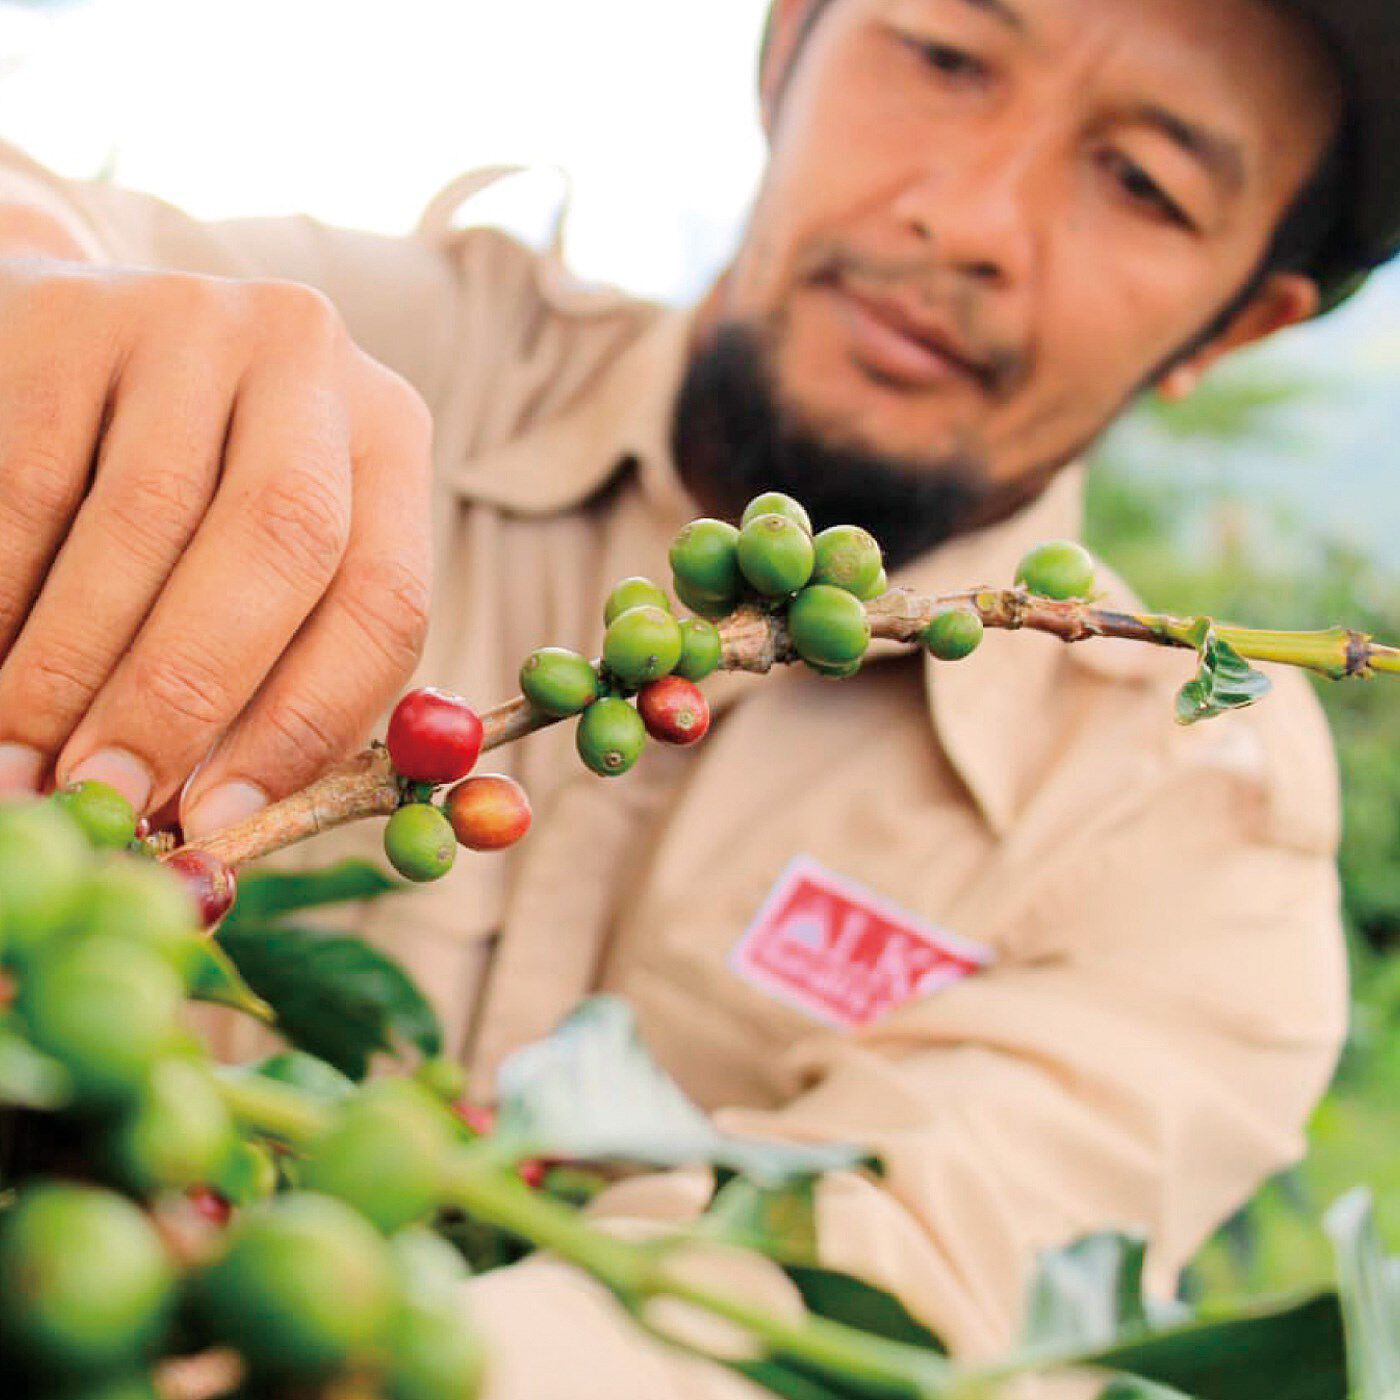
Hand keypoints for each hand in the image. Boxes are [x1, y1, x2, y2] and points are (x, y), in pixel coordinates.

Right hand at [0, 256, 434, 837]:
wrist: (82, 347)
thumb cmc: (197, 502)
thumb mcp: (268, 563)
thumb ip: (272, 670)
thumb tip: (217, 817)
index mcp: (389, 439)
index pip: (382, 598)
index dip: (305, 722)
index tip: (221, 818)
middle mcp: (311, 363)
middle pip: (281, 542)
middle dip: (185, 695)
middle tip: (109, 800)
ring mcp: (193, 324)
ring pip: (142, 521)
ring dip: (71, 669)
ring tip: (24, 766)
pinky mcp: (73, 315)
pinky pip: (30, 486)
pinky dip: (5, 597)